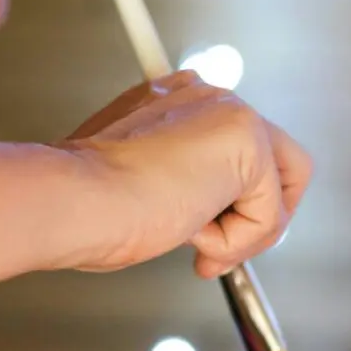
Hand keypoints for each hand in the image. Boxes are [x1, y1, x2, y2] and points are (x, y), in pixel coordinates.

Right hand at [59, 71, 313, 276]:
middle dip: (250, 221)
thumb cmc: (89, 202)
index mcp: (179, 101)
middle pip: (276, 168)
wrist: (74, 200)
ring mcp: (232, 114)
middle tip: (211, 253)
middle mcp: (209, 97)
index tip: (197, 231)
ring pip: (276, 195)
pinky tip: (190, 231)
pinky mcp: (249, 142)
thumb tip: (214, 212)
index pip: (235, 154)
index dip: (228, 204)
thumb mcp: (142, 184)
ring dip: (240, 236)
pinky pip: (269, 217)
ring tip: (191, 240)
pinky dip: (235, 242)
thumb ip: (184, 183)